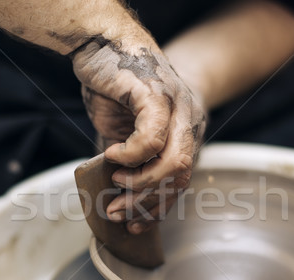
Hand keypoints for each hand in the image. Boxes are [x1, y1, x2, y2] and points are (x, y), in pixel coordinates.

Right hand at [72, 36, 205, 233]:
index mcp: (185, 131)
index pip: (182, 179)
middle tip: (118, 212)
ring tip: (115, 183)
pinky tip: (113, 156)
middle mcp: (188, 119)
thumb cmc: (115, 85)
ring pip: (174, 162)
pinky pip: (152, 138)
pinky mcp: (157, 94)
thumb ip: (128, 160)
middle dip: (148, 202)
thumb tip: (117, 195)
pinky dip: (131, 155)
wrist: (104, 41)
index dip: (160, 207)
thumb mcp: (124, 131)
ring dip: (141, 183)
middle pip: (182, 177)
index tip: (137, 224)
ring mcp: (177, 106)